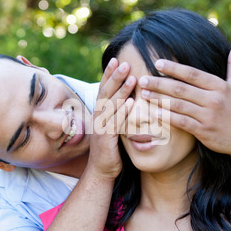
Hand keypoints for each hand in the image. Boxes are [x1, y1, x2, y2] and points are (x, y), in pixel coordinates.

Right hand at [88, 58, 135, 178]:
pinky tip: (132, 102)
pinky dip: (123, 112)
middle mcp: (98, 117)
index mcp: (100, 113)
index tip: (116, 59)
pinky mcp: (106, 139)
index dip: (109, 74)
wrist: (102, 171)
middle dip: (115, 77)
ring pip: (111, 105)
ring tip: (132, 77)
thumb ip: (117, 112)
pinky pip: (115, 123)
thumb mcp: (112, 126)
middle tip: (125, 62)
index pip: (103, 89)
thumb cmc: (110, 148)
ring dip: (121, 90)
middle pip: (106, 93)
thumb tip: (126, 97)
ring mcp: (101, 128)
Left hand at [138, 42, 230, 157]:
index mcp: (219, 86)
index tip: (157, 63)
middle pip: (181, 89)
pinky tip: (155, 113)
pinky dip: (168, 117)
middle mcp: (214, 99)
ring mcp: (208, 116)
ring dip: (159, 99)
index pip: (192, 74)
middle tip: (143, 79)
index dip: (174, 68)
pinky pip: (182, 122)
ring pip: (179, 105)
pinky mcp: (203, 131)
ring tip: (144, 94)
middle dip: (160, 83)